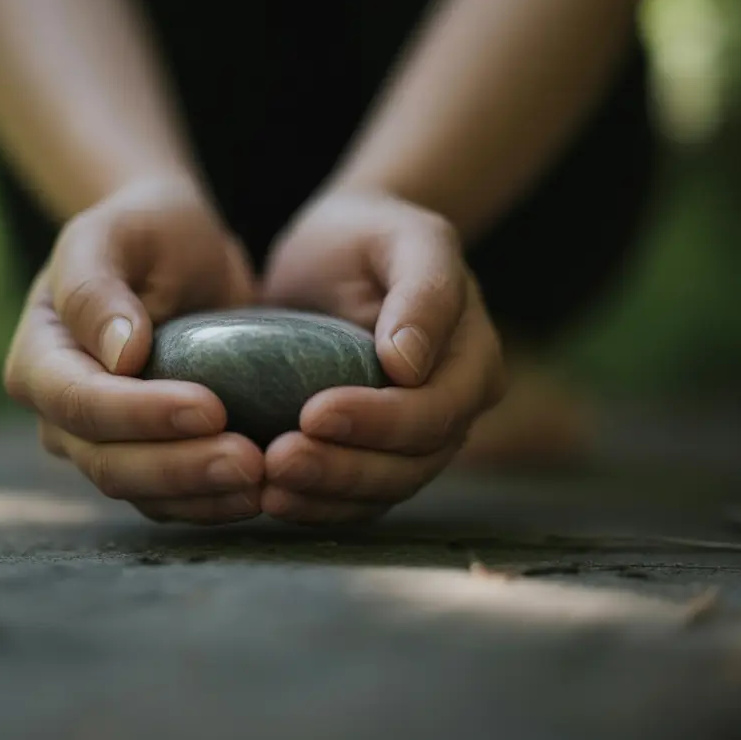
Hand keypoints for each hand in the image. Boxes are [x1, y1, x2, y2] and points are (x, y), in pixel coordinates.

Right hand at [3, 177, 264, 523]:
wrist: (182, 253)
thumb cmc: (146, 231)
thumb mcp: (116, 233)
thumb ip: (99, 286)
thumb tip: (119, 355)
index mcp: (39, 357)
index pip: (79, 402)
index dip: (140, 413)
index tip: (210, 408)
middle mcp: (61, 414)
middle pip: (108, 463)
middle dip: (179, 468)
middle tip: (250, 461)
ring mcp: (102, 446)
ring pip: (142, 493)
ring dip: (202, 494)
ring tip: (264, 481)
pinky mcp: (148, 463)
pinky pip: (174, 501)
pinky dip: (216, 502)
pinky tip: (265, 490)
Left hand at [260, 190, 505, 524]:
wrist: (337, 253)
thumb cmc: (372, 235)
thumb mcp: (406, 237)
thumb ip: (423, 290)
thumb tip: (408, 366)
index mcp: (473, 362)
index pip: (435, 412)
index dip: (379, 422)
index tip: (313, 412)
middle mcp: (452, 412)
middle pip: (410, 465)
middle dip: (343, 469)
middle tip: (278, 461)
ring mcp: (414, 443)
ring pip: (380, 492)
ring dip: (323, 497)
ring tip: (267, 488)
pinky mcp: (371, 458)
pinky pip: (351, 499)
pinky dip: (313, 505)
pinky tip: (268, 496)